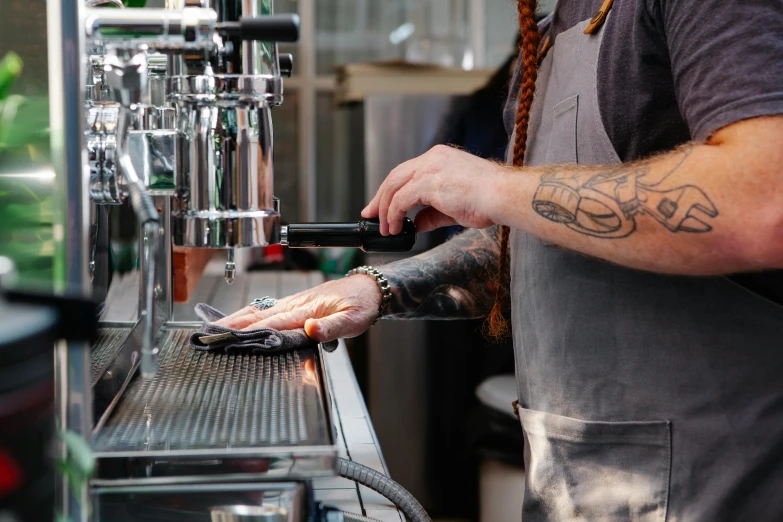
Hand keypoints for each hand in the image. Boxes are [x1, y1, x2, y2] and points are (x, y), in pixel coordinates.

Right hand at [214, 275, 381, 341]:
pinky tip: (240, 317)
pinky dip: (249, 313)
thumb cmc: (362, 305)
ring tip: (215, 326)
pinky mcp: (296, 303)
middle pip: (258, 315)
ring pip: (259, 310)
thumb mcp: (353, 320)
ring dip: (236, 318)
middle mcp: (296, 304)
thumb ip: (331, 327)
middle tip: (209, 333)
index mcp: (306, 309)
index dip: (249, 331)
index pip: (272, 323)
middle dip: (232, 324)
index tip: (228, 337)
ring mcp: (294, 302)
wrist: (369, 288)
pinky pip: (267, 308)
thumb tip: (310, 330)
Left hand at [362, 145, 507, 235]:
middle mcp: (432, 158)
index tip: (382, 205)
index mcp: (440, 158)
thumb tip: (416, 224)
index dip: (392, 189)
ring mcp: (429, 168)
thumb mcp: (454, 207)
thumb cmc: (488, 201)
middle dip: (379, 197)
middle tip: (370, 215)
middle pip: (395, 176)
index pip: (407, 171)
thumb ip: (431, 214)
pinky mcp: (427, 182)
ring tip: (384, 228)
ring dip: (384, 209)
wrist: (503, 196)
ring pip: (393, 186)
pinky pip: (400, 200)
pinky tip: (395, 228)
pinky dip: (393, 215)